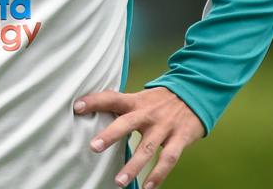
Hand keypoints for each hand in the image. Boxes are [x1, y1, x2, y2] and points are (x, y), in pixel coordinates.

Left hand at [74, 86, 204, 187]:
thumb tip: (95, 112)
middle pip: (127, 123)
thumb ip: (123, 106)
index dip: (95, 101)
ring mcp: (165, 126)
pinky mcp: (180, 138)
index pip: (112, 98)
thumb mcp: (142, 98)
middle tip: (93, 147)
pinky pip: (168, 158)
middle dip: (110, 135)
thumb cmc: (161, 101)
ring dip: (133, 166)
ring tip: (119, 182)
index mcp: (136, 101)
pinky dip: (158, 174)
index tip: (76, 107)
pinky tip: (148, 186)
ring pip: (147, 148)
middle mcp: (149, 113)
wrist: (196, 94)